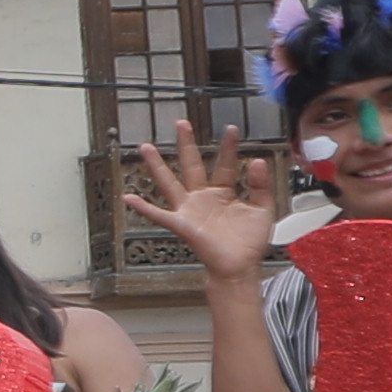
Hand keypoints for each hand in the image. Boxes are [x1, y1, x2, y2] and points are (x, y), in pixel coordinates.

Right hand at [119, 115, 284, 278]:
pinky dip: (142, 207)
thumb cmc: (250, 243)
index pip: (225, 164)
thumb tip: (256, 161)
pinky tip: (128, 198)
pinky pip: (158, 215)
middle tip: (181, 123)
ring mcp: (190, 210)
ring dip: (157, 166)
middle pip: (191, 165)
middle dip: (186, 144)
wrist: (240, 267)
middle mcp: (203, 198)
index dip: (228, 147)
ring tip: (145, 148)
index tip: (231, 129)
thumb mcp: (263, 210)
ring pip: (170, 183)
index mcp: (223, 193)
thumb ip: (261, 185)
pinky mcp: (182, 224)